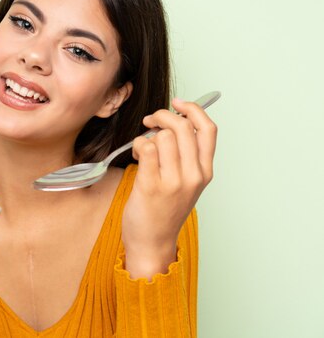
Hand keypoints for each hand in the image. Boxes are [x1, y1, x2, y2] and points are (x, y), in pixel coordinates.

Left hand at [122, 97, 216, 278]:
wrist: (152, 242)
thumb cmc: (164, 210)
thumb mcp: (186, 183)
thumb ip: (186, 155)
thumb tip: (174, 121)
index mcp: (205, 172)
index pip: (208, 129)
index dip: (193, 109)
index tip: (177, 104)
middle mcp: (193, 176)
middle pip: (182, 126)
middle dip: (162, 116)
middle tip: (150, 121)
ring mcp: (173, 182)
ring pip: (162, 136)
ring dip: (147, 134)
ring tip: (142, 148)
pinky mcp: (151, 186)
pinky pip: (146, 148)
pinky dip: (138, 145)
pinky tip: (136, 155)